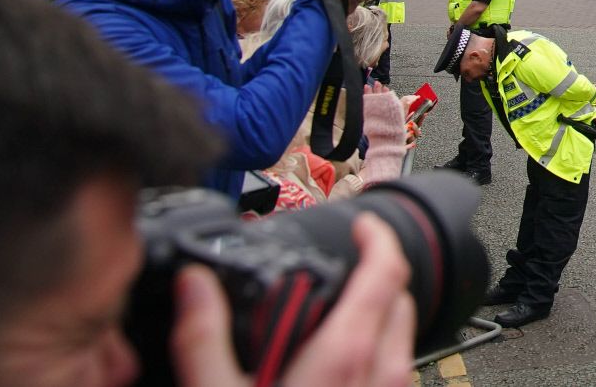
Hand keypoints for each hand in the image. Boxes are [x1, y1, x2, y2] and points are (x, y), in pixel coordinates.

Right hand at [170, 215, 414, 386]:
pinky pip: (392, 371)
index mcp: (345, 353)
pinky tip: (334, 365)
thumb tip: (194, 282)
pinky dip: (374, 352)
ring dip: (377, 315)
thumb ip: (203, 337)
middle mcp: (380, 372)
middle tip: (342, 267)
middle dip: (375, 275)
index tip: (362, 223)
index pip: (386, 270)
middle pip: (398, 298)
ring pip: (402, 336)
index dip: (377, 235)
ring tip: (335, 314)